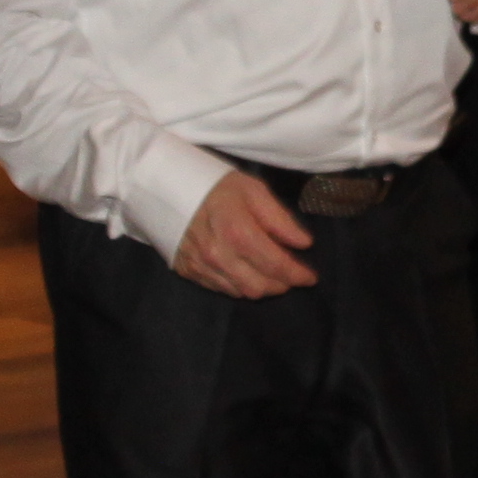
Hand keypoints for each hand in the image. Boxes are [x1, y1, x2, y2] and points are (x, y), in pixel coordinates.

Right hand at [170, 170, 316, 297]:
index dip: (298, 275)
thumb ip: (280, 219)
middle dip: (281, 284)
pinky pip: (222, 289)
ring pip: (241, 292)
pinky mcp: (189, 271)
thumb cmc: (215, 185)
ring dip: (262, 287)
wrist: (166, 186)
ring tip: (271, 273)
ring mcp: (201, 266)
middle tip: (291, 274)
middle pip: (260, 286)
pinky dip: (240, 285)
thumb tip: (304, 243)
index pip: (276, 266)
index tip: (311, 277)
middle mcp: (219, 256)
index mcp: (238, 232)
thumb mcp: (253, 190)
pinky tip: (246, 271)